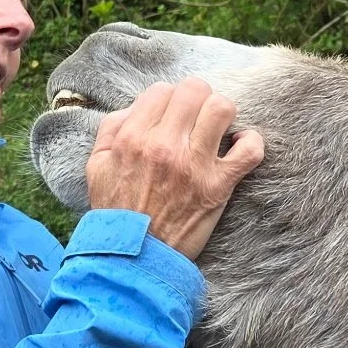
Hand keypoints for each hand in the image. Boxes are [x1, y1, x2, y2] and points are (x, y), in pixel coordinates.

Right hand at [84, 78, 265, 260]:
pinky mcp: (218, 187)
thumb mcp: (97, 165)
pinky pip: (250, 150)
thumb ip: (112, 129)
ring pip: (222, 108)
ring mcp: (194, 165)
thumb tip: (137, 107)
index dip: (167, 100)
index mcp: (133, 138)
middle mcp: (164, 146)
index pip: (162, 90)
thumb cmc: (116, 211)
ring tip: (216, 129)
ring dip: (221, 115)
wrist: (134, 258)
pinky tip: (239, 146)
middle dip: (196, 100)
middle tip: (194, 119)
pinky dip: (251, 143)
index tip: (169, 117)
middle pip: (194, 90)